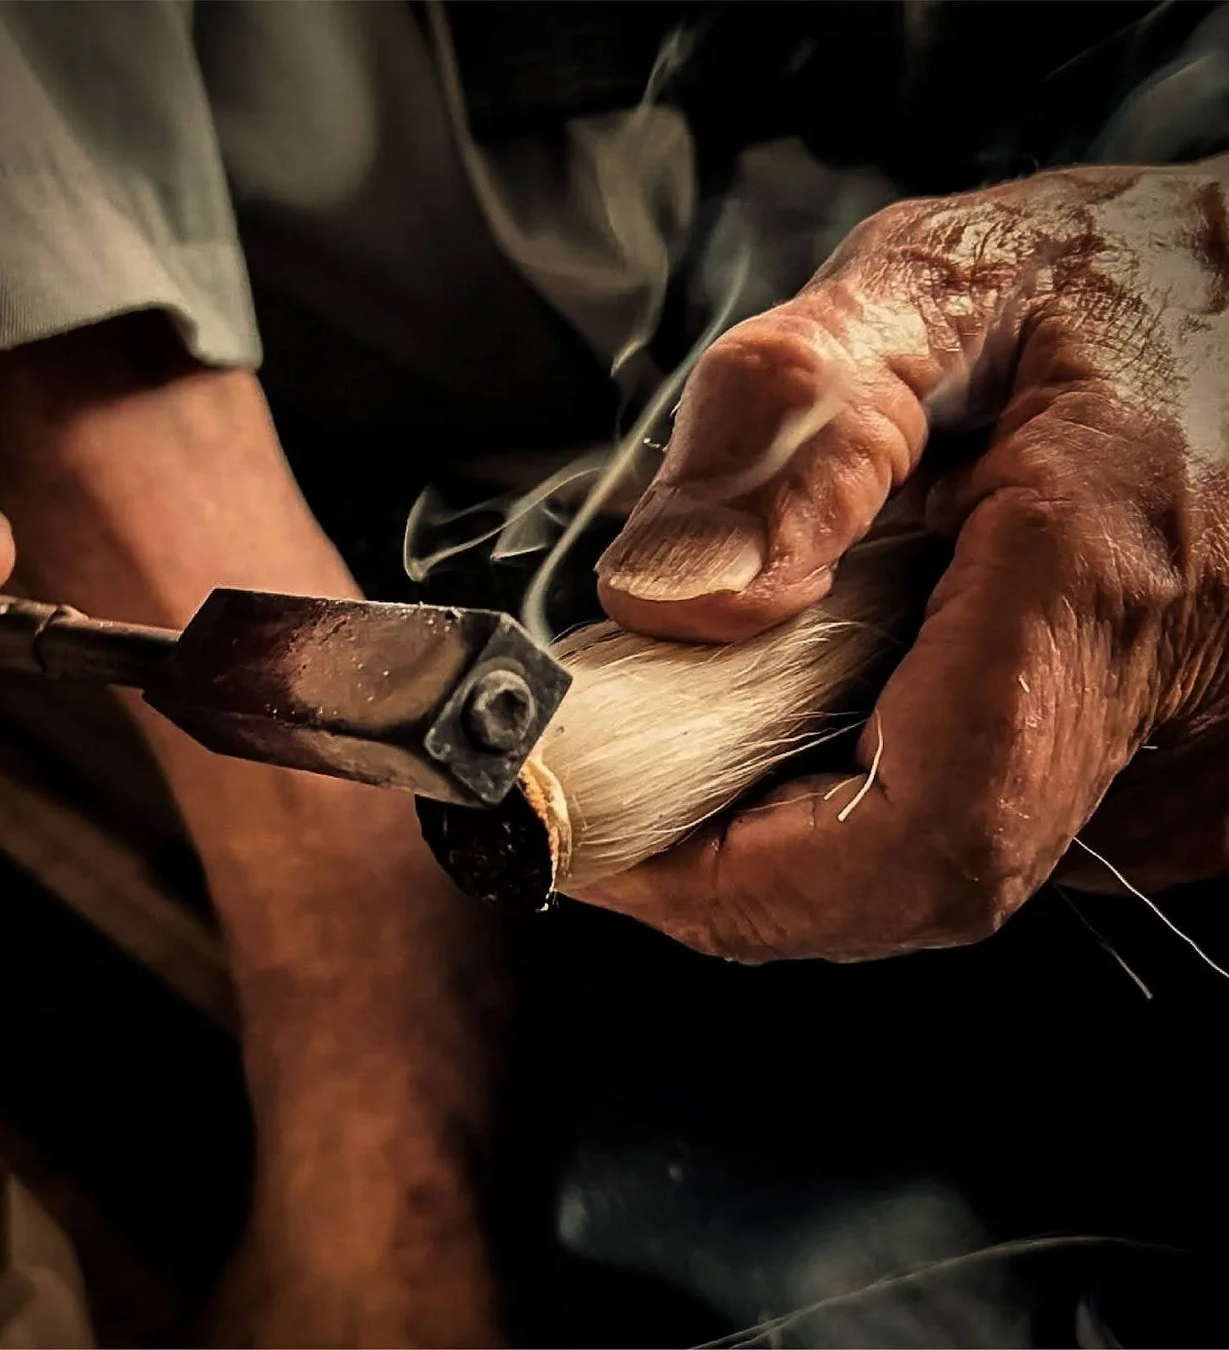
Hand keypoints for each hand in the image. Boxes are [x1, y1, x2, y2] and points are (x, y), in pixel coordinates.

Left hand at [585, 157, 1228, 962]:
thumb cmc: (1142, 282)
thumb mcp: (941, 289)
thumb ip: (794, 424)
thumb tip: (662, 598)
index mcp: (1104, 581)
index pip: (913, 833)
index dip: (732, 877)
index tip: (603, 845)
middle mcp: (1178, 716)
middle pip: (911, 877)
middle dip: (739, 849)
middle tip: (637, 766)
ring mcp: (1193, 775)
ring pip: (950, 868)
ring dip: (806, 815)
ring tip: (739, 705)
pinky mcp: (1182, 783)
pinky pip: (1002, 831)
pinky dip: (886, 789)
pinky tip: (857, 693)